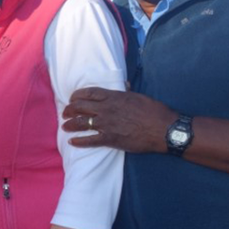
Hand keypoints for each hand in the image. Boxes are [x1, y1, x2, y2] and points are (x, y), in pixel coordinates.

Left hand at [61, 87, 175, 152]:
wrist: (163, 129)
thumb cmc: (154, 111)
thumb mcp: (139, 96)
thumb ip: (127, 92)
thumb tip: (124, 86)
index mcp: (114, 97)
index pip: (89, 93)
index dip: (77, 95)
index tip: (72, 98)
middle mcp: (107, 109)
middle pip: (80, 107)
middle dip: (70, 109)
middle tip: (66, 113)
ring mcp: (107, 124)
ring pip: (81, 123)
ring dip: (70, 124)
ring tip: (65, 126)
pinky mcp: (110, 139)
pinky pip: (89, 140)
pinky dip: (79, 141)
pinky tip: (72, 142)